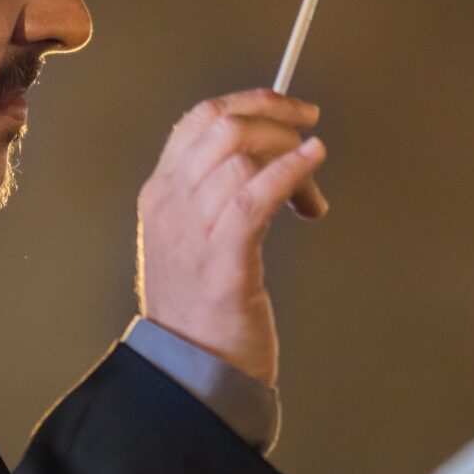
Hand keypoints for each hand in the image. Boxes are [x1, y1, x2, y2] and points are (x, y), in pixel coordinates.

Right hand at [135, 90, 327, 388]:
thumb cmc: (205, 308)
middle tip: (309, 132)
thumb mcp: (196, 239)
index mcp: (160, 195)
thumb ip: (221, 196)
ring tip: (312, 185)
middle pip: (223, 129)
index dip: (249, 102)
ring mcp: (193, 234)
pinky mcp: (224, 263)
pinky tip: (312, 163)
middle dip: (275, 121)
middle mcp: (171, 206)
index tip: (288, 106)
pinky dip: (289, 171)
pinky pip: (255, 197)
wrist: (191, 372)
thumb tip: (277, 158)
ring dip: (290, 157)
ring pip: (241, 157)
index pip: (199, 121)